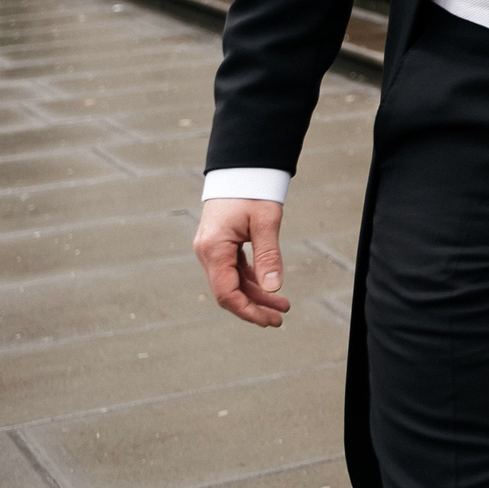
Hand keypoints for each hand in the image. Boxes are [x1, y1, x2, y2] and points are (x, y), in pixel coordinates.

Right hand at [194, 198, 291, 326]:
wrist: (242, 167)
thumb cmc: (253, 189)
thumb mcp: (266, 222)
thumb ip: (269, 255)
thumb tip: (274, 288)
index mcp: (213, 248)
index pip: (226, 292)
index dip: (247, 310)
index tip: (269, 320)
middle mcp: (207, 252)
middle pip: (228, 291)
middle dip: (254, 307)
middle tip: (279, 319)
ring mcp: (212, 249)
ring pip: (232, 281)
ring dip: (255, 295)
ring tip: (281, 306)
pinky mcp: (220, 244)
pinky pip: (234, 269)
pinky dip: (251, 280)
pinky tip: (269, 287)